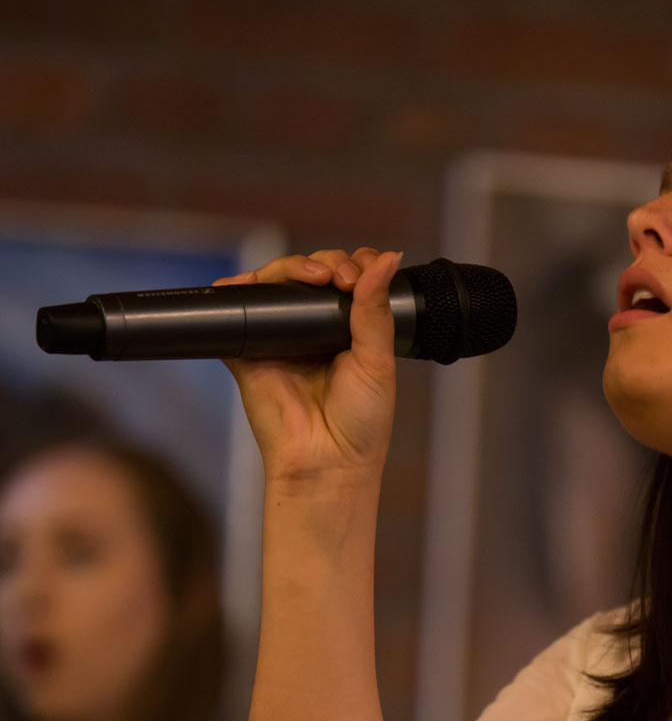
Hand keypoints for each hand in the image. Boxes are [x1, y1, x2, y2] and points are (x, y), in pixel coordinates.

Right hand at [214, 245, 400, 484]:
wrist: (327, 462)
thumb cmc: (360, 423)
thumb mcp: (378, 361)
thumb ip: (376, 310)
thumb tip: (388, 258)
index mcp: (348, 330)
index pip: (347, 279)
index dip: (354, 263)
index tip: (363, 271)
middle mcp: (312, 330)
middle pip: (309, 274)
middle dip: (325, 263)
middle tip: (340, 278)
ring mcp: (280, 338)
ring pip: (275, 284)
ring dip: (289, 268)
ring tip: (313, 277)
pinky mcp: (249, 351)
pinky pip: (236, 314)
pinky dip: (234, 290)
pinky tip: (246, 281)